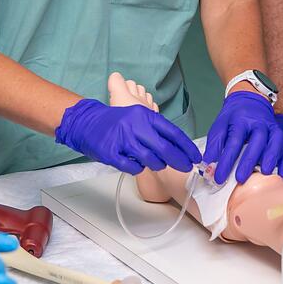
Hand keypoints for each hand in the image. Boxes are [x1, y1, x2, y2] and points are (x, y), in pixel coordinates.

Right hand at [56, 98, 200, 174]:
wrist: (88, 122)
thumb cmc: (117, 122)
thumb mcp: (138, 118)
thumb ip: (156, 130)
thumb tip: (178, 148)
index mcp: (144, 115)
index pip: (172, 132)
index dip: (186, 147)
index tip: (195, 157)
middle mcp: (135, 126)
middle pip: (164, 148)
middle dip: (179, 160)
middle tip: (186, 167)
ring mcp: (123, 139)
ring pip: (150, 160)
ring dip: (158, 165)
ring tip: (158, 164)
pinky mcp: (112, 152)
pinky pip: (133, 166)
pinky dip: (139, 168)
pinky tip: (138, 165)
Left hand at [203, 91, 282, 183]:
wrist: (250, 100)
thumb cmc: (234, 116)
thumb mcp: (219, 126)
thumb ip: (214, 145)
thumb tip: (207, 164)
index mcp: (241, 120)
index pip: (233, 142)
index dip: (226, 161)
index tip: (219, 177)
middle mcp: (258, 123)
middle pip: (256, 141)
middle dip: (249, 161)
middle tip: (241, 178)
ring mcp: (271, 128)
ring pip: (275, 142)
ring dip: (271, 158)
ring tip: (264, 173)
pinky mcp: (280, 133)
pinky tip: (281, 172)